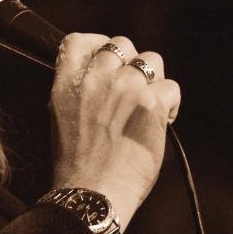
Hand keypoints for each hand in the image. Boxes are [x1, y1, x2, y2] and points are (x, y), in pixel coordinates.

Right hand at [48, 33, 180, 227]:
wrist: (92, 193)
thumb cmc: (77, 166)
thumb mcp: (61, 118)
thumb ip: (77, 91)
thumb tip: (100, 78)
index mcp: (67, 83)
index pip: (79, 40)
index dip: (98, 44)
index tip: (107, 61)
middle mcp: (96, 79)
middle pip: (121, 44)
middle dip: (130, 64)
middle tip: (132, 90)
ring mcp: (125, 88)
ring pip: (152, 60)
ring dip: (153, 80)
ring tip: (148, 107)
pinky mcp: (151, 103)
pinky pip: (171, 88)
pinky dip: (169, 105)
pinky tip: (160, 124)